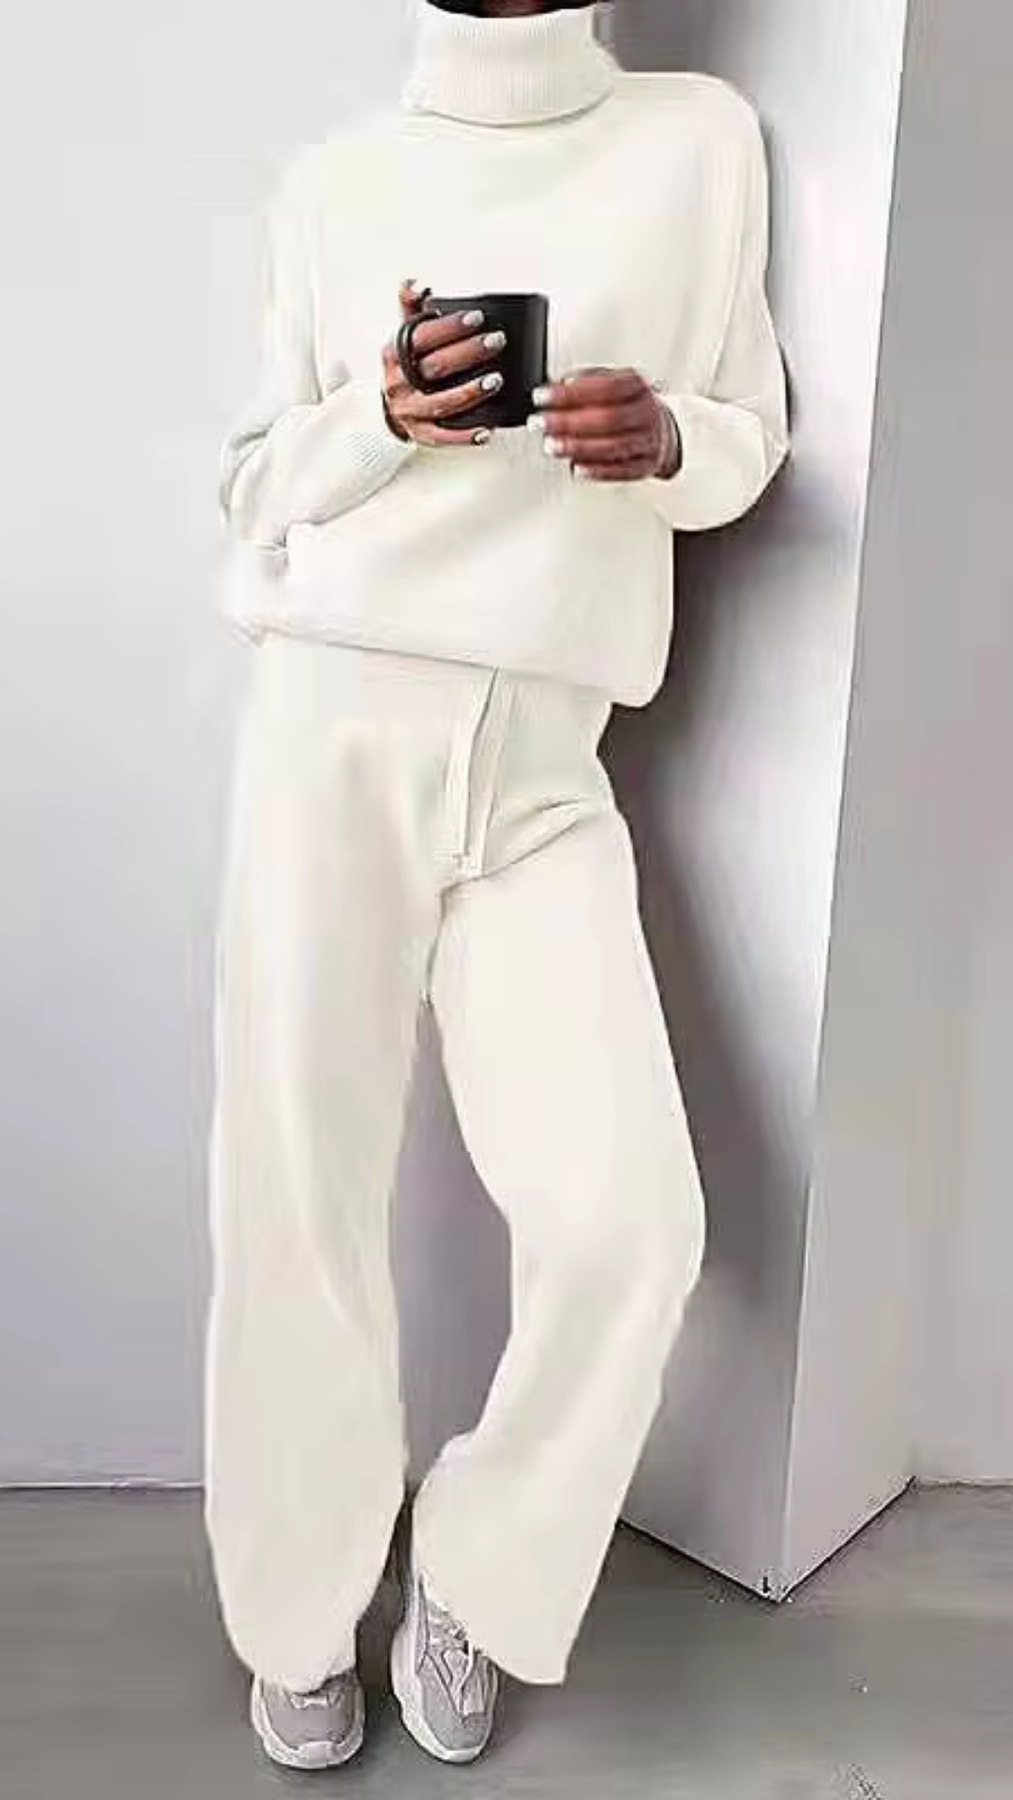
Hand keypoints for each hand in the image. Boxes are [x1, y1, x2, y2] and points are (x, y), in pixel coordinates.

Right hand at [382, 279, 506, 447]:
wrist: (387, 407)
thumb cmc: (404, 366)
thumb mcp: (402, 336)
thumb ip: (410, 308)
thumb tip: (416, 284)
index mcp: (393, 354)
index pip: (421, 337)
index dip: (449, 327)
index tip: (478, 317)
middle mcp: (398, 382)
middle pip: (435, 367)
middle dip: (468, 353)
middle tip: (497, 341)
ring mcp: (408, 411)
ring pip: (441, 403)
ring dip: (470, 392)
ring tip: (496, 380)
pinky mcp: (420, 434)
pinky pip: (443, 438)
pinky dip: (465, 436)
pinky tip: (488, 430)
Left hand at [529, 368, 681, 482]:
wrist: (661, 428)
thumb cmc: (627, 404)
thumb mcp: (610, 381)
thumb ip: (585, 381)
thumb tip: (558, 384)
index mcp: (636, 386)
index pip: (604, 387)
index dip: (571, 393)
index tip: (543, 396)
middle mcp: (646, 412)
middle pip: (607, 418)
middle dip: (569, 422)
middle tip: (542, 423)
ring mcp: (648, 440)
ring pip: (613, 447)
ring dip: (578, 448)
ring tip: (552, 446)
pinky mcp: (645, 465)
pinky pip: (621, 471)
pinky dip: (596, 471)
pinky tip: (576, 467)